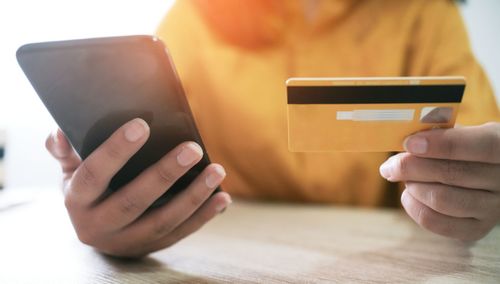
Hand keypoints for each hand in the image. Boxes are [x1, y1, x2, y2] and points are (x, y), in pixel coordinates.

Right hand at [46, 118, 230, 257]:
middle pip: (133, 200)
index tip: (143, 125)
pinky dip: (203, 216)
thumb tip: (60, 132)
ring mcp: (127, 241)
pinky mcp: (151, 247)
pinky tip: (222, 198)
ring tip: (217, 171)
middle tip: (193, 149)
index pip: (94, 174)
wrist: (98, 233)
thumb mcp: (70, 173)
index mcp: (77, 201)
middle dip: (165, 174)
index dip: (117, 150)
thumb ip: (65, 152)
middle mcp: (99, 226)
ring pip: (163, 220)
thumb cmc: (88, 191)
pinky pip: (180, 233)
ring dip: (193, 196)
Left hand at [379, 122, 499, 240]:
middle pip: (452, 174)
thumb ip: (441, 132)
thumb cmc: (467, 148)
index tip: (410, 143)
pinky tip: (409, 194)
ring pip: (441, 200)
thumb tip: (407, 139)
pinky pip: (437, 223)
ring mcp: (493, 208)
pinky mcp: (477, 229)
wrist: (488, 175)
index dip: (442, 144)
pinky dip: (414, 207)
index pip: (480, 146)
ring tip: (404, 178)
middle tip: (391, 165)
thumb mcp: (465, 131)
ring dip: (413, 186)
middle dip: (412, 167)